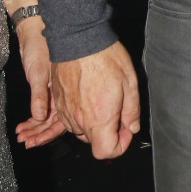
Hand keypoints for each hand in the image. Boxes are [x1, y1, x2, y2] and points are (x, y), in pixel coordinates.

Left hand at [14, 18, 65, 148]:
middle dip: (40, 133)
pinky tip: (23, 125)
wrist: (34, 32)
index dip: (48, 133)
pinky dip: (33, 118)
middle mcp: (62, 94)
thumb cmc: (39, 47)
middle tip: (26, 142)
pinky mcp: (46, 89)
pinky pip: (42, 109)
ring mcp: (54, 92)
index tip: (35, 142)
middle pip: (54, 121)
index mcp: (65, 90)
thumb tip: (40, 117)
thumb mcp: (38, 73)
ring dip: (35, 128)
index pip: (60, 120)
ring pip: (47, 117)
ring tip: (22, 136)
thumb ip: (40, 96)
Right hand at [51, 42, 140, 159]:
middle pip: (94, 141)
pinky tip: (90, 93)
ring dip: (94, 122)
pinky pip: (70, 117)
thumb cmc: (105, 58)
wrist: (78, 39)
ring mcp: (66, 111)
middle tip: (118, 108)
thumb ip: (132, 111)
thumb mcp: (130, 83)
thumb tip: (132, 127)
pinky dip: (81, 113)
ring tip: (103, 98)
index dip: (120, 145)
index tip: (126, 129)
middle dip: (108, 131)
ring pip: (81, 129)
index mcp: (99, 118)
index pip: (105, 152)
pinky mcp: (58, 102)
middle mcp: (79, 119)